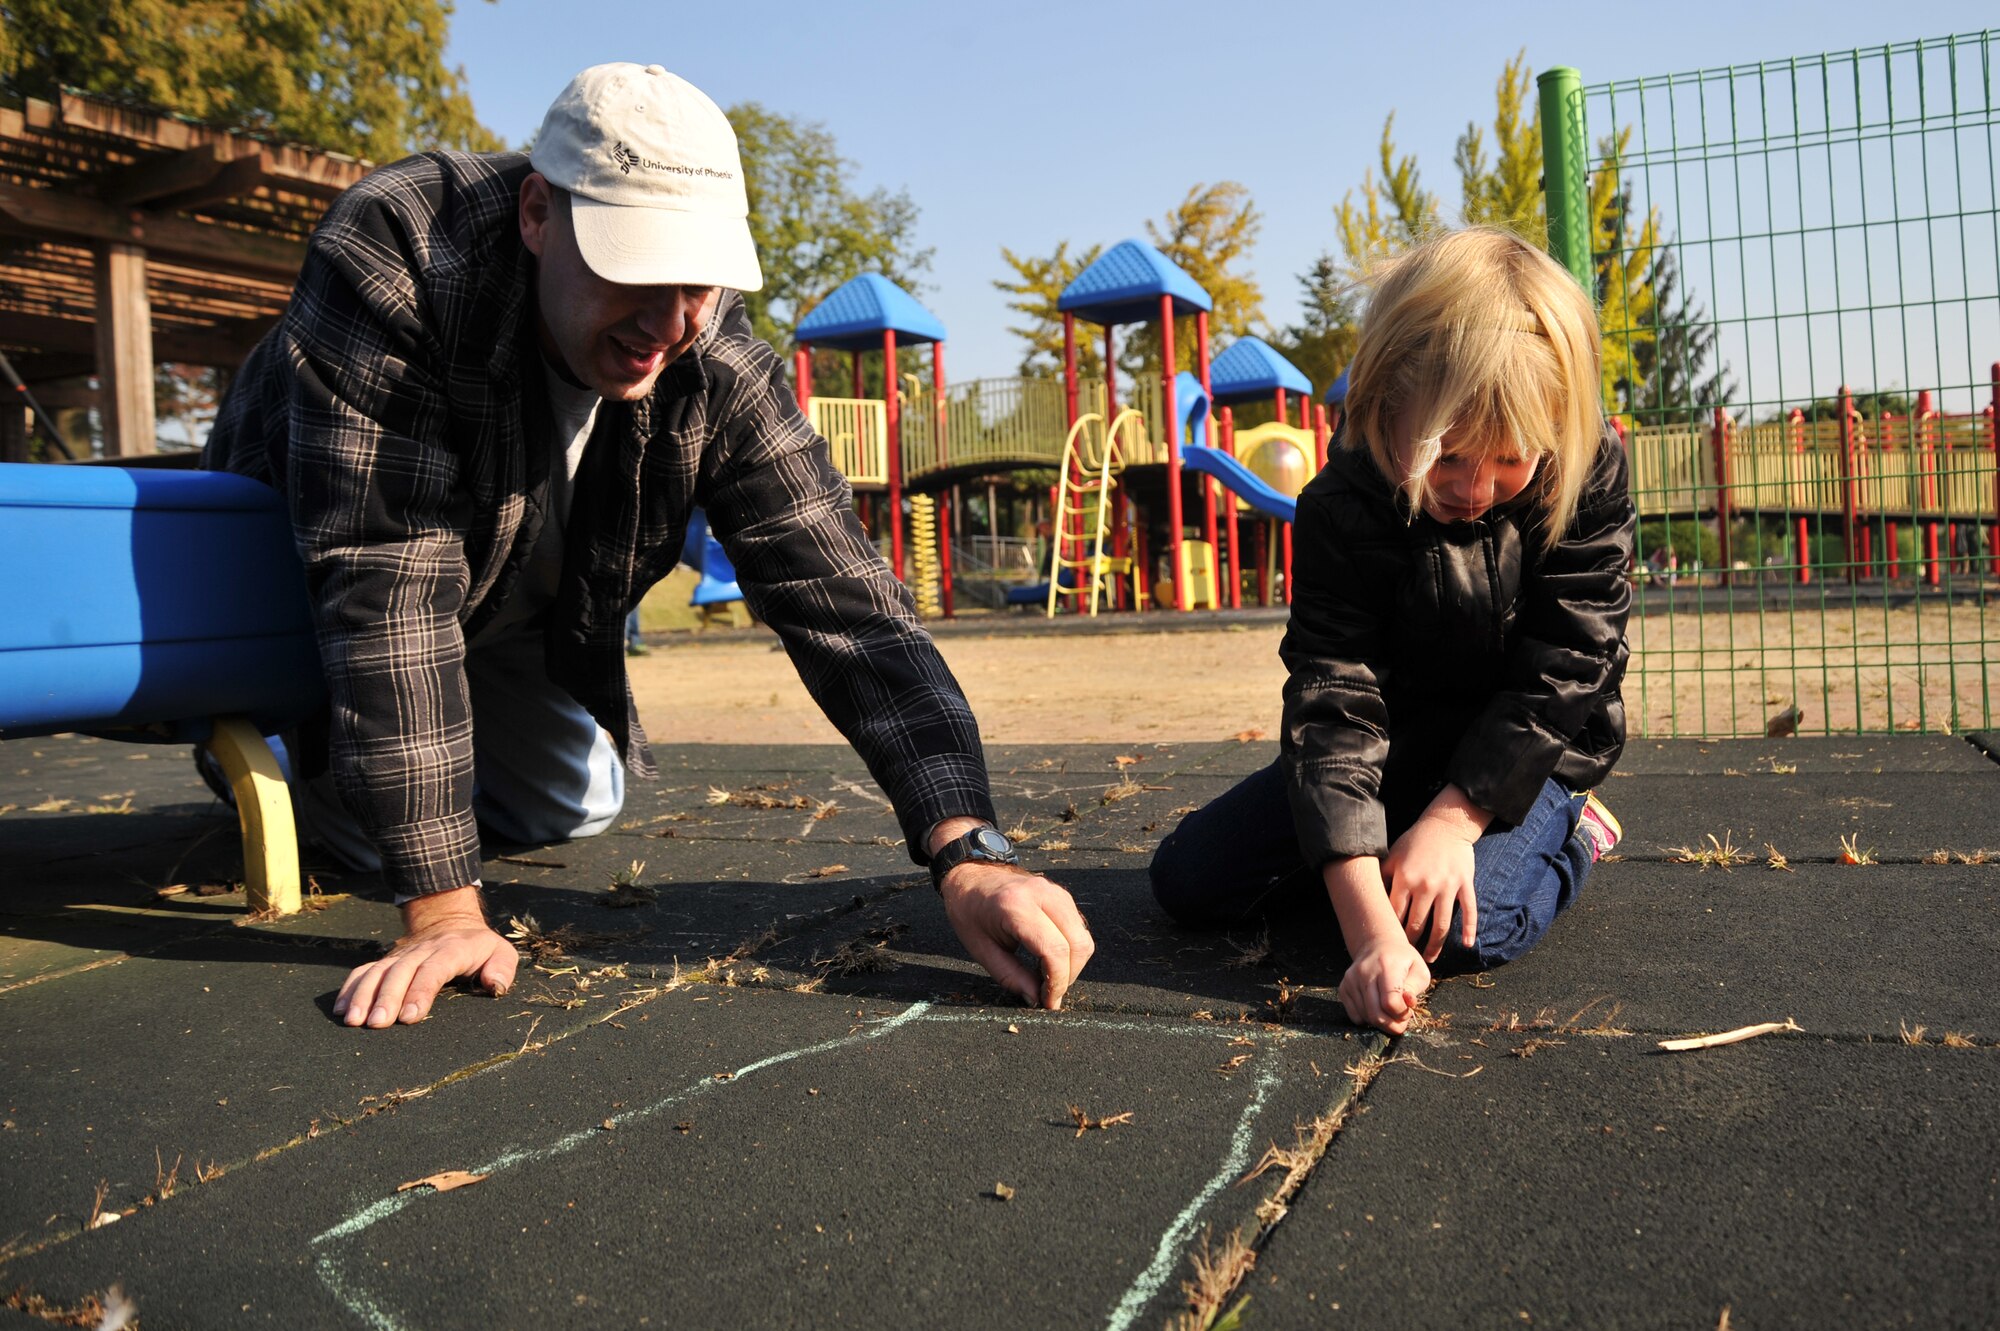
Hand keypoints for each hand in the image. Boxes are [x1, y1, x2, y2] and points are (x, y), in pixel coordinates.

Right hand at [332, 885, 517, 1027]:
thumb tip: (495, 984)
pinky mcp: (386, 961)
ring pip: (378, 971)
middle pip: (401, 971)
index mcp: (452, 949)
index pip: (434, 969)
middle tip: (376, 1024)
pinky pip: (363, 971)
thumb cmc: (479, 948)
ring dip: (363, 995)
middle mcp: (422, 950)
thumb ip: (503, 967)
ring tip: (353, 1020)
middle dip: (387, 998)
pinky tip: (340, 1009)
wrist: (451, 923)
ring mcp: (400, 955)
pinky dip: (350, 988)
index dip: (420, 991)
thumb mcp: (501, 952)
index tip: (409, 1016)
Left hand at [939, 863, 1094, 1008]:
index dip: (1056, 982)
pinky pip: (1078, 928)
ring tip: (1047, 977)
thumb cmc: (969, 911)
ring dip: (1072, 964)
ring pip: (1083, 937)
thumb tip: (1036, 999)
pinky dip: (1070, 949)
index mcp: (1016, 906)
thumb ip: (1011, 977)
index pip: (1054, 949)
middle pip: (1077, 944)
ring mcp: (1056, 892)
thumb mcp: (981, 950)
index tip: (1048, 1002)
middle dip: (1068, 976)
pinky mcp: (1062, 895)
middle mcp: (1042, 895)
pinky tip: (1049, 959)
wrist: (971, 874)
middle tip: (1049, 993)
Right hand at [1338, 936, 1431, 1034]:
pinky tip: (1376, 1009)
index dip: (1402, 1014)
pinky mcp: (1343, 987)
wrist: (1377, 945)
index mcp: (1386, 966)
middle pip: (1376, 1013)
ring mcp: (1351, 980)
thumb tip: (1407, 1003)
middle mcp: (1365, 972)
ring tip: (1390, 1013)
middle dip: (1392, 1025)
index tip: (1409, 1011)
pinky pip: (1354, 1016)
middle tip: (1401, 1023)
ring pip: (1365, 1016)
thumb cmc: (1402, 960)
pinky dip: (1367, 1019)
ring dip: (1381, 1023)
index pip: (1390, 1002)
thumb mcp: (1418, 970)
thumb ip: (1414, 989)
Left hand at [1382, 816, 1478, 962]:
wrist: (1446, 825)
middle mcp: (1426, 885)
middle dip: (1410, 943)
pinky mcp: (1465, 884)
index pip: (1395, 914)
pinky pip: (1469, 910)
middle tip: (1406, 956)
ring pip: (1441, 924)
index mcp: (1405, 879)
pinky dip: (1469, 929)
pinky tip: (1466, 945)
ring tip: (1430, 959)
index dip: (1391, 931)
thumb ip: (1383, 878)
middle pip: (1417, 924)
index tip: (1387, 944)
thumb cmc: (1415, 842)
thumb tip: (1367, 899)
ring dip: (1435, 945)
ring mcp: (1448, 886)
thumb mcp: (1393, 856)